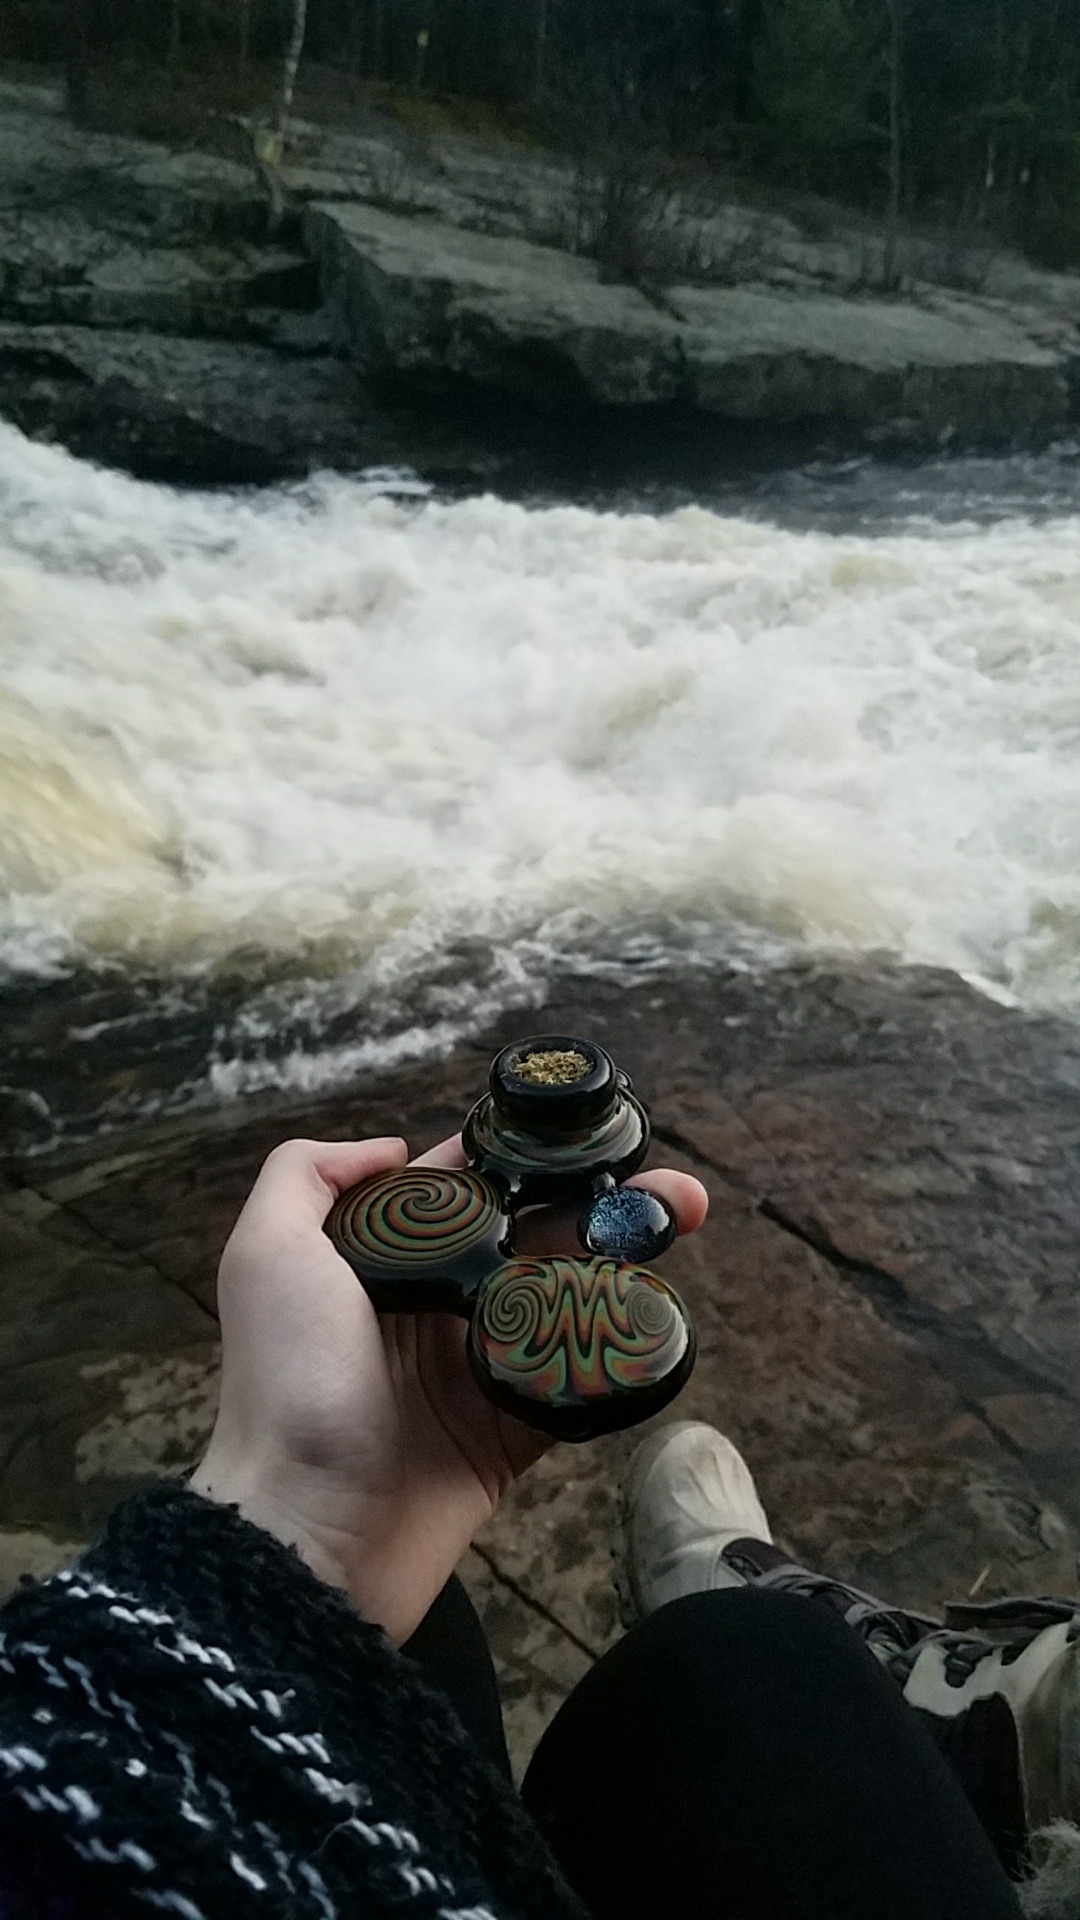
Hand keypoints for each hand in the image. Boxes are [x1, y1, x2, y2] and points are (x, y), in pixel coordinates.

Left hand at [191, 1133, 708, 1643]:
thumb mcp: (266, 1256)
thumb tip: (393, 1146)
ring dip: (630, 1258)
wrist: (309, 1535)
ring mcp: (481, 1368)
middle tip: (671, 1185)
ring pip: (569, 1297)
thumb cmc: (287, 1384)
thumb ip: (306, 1176)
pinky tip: (665, 1309)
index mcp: (385, 1257)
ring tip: (687, 1217)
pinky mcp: (515, 1429)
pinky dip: (623, 1349)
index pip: (468, 1188)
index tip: (587, 1131)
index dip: (526, 1156)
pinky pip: (580, 1381)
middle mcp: (437, 1303)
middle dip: (603, 1201)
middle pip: (535, 1234)